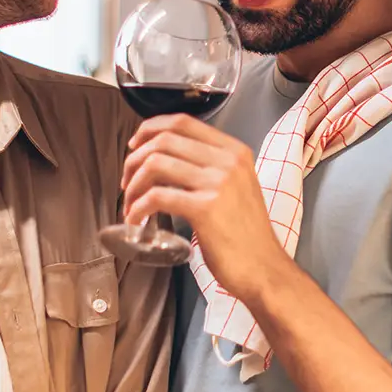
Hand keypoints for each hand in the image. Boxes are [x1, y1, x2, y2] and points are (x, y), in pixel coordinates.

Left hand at [121, 114, 287, 300]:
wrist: (264, 269)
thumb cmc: (246, 236)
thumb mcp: (235, 187)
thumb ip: (208, 168)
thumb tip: (165, 161)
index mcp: (234, 151)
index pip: (183, 122)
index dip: (151, 129)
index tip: (135, 145)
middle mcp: (227, 161)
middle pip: (164, 140)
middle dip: (135, 159)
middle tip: (127, 181)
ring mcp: (218, 183)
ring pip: (156, 163)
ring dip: (134, 184)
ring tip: (130, 203)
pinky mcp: (205, 208)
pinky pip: (157, 196)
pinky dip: (138, 207)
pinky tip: (135, 220)